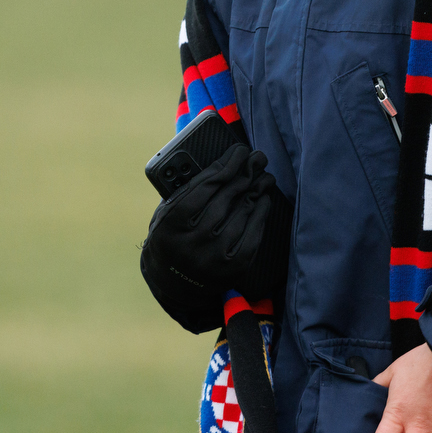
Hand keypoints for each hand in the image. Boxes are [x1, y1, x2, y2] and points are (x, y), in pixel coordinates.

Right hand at [145, 143, 277, 292]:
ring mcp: (213, 259)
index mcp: (170, 226)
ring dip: (256, 191)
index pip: (202, 189)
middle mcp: (191, 245)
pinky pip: (252, 234)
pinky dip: (260, 213)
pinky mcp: (232, 269)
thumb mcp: (167, 213)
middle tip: (257, 158)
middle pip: (224, 200)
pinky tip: (263, 199)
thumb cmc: (172, 236)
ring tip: (264, 176)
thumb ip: (187, 190)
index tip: (239, 151)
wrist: (173, 281)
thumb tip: (225, 162)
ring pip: (241, 215)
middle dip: (244, 174)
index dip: (225, 167)